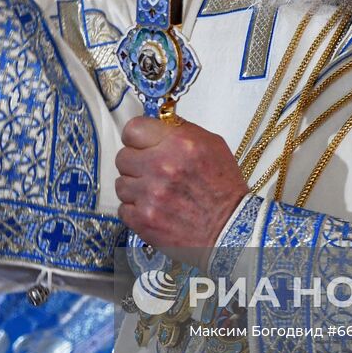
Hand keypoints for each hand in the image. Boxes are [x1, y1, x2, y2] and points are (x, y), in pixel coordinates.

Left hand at [114, 116, 249, 267]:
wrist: (230, 229)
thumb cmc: (223, 187)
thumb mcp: (211, 145)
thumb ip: (180, 130)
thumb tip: (156, 123)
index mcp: (178, 143)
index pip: (133, 129)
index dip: (136, 138)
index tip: (141, 145)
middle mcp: (161, 166)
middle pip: (123, 157)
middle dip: (135, 164)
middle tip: (150, 172)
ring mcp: (150, 195)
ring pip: (121, 184)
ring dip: (135, 188)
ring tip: (155, 193)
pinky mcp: (144, 219)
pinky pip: (123, 208)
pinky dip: (136, 210)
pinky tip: (154, 209)